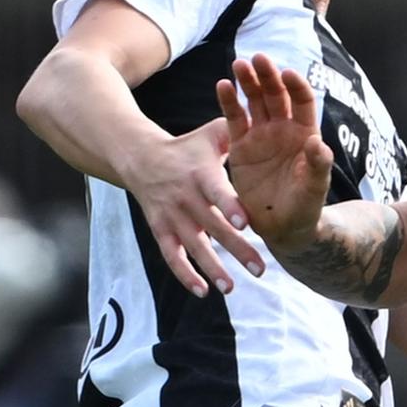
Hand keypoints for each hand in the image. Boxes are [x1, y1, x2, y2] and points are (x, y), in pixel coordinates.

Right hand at [122, 118, 265, 297]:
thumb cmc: (188, 148)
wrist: (140, 158)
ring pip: (193, 247)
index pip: (216, 192)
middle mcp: (185, 198)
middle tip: (261, 270)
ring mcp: (171, 216)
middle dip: (236, 249)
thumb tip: (265, 113)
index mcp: (200, 174)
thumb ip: (238, 129)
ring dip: (212, 268)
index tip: (245, 223)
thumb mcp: (209, 135)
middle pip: (212, 228)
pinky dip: (185, 275)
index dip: (229, 206)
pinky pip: (171, 256)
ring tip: (231, 288)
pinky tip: (202, 292)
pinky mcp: (160, 230)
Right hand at [218, 54, 336, 244]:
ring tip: (239, 64)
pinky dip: (229, 102)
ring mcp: (261, 135)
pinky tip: (222, 85)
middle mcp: (283, 129)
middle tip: (258, 58)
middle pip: (276, 95)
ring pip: (255, 101)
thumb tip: (317, 143)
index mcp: (305, 134)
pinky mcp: (240, 146)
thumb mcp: (314, 188)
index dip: (296, 86)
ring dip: (248, 82)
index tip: (288, 73)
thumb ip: (318, 166)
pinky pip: (235, 119)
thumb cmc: (305, 207)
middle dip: (268, 76)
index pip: (302, 102)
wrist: (281, 228)